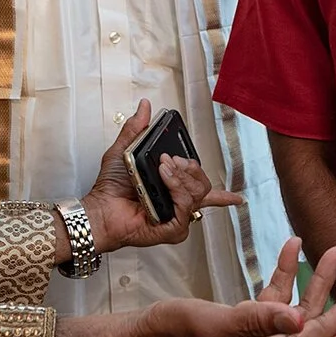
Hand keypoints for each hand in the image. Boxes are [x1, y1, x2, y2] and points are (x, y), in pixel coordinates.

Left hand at [82, 101, 240, 253]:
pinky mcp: (173, 229)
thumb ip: (137, 129)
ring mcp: (177, 218)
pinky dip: (176, 190)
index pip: (204, 192)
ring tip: (162, 168)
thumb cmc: (109, 187)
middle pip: (204, 184)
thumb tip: (145, 107)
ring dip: (180, 176)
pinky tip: (164, 182)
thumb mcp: (124, 150)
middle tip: (169, 160)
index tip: (236, 198)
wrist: (99, 207)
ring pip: (197, 192)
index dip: (224, 197)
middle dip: (189, 167)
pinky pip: (186, 205)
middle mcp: (177, 205)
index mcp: (172, 190)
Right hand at [146, 239, 335, 336]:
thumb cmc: (174, 334)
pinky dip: (283, 275)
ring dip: (317, 283)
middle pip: (318, 332)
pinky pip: (273, 300)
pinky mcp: (245, 326)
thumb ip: (258, 319)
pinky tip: (291, 247)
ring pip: (299, 312)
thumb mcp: (216, 323)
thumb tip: (300, 318)